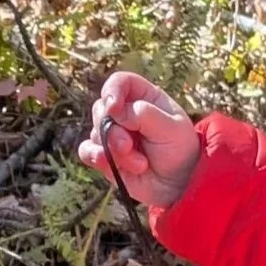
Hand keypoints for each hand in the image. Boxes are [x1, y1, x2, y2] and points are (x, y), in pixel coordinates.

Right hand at [80, 71, 200, 208]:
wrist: (179, 184)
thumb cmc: (179, 151)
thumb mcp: (171, 129)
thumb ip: (145, 115)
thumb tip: (116, 111)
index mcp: (144, 98)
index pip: (120, 82)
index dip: (113, 90)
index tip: (114, 107)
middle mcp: (125, 113)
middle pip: (102, 108)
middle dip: (112, 129)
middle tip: (129, 145)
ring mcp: (113, 134)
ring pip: (95, 132)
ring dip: (114, 150)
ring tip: (140, 165)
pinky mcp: (105, 155)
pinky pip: (86, 150)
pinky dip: (94, 156)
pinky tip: (107, 164)